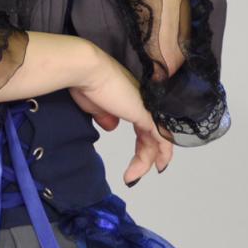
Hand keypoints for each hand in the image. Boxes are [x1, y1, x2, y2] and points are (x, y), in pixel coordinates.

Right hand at [68, 55, 173, 185]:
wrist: (87, 70)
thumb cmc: (85, 84)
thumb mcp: (94, 106)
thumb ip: (106, 117)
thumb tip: (112, 126)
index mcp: (130, 98)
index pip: (143, 125)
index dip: (142, 145)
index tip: (135, 162)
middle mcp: (142, 102)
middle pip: (151, 135)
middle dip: (144, 157)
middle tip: (132, 174)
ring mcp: (146, 108)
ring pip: (157, 140)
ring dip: (145, 162)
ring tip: (132, 177)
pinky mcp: (146, 114)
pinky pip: (161, 140)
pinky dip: (162, 155)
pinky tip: (156, 168)